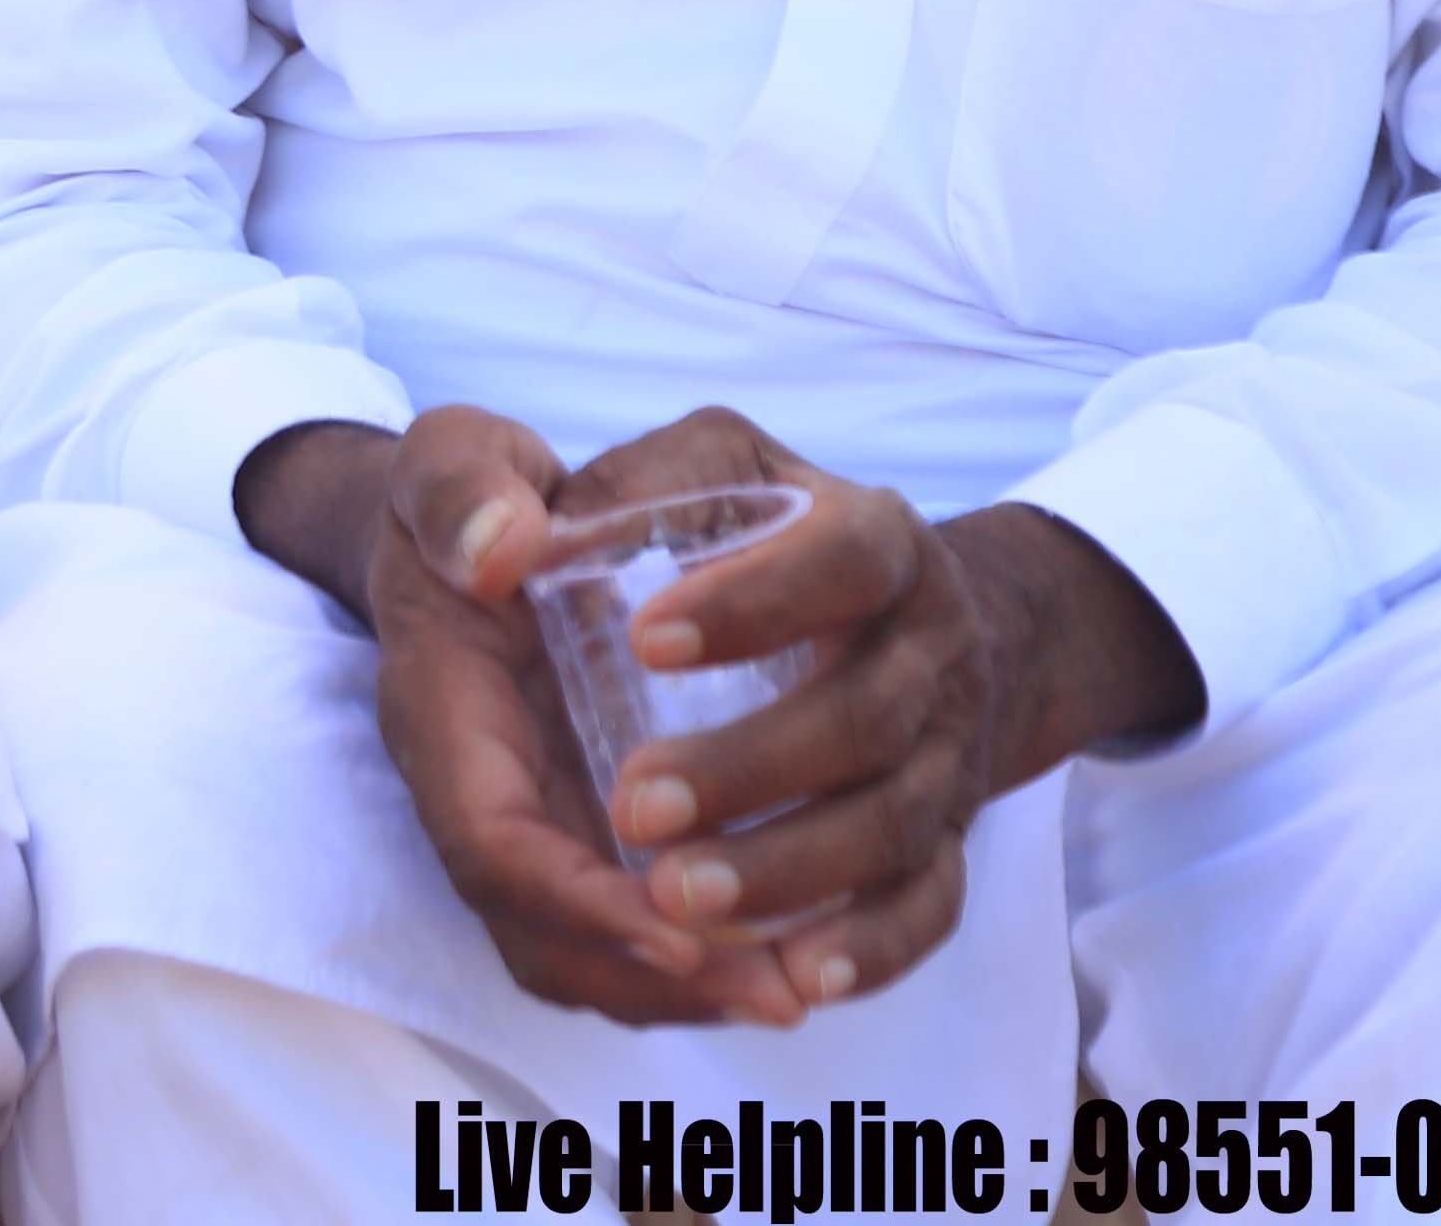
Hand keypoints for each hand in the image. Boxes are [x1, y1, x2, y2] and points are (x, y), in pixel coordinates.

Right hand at [250, 409, 809, 1028]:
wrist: (474, 533)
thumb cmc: (477, 497)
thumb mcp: (458, 456)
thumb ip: (465, 487)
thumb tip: (502, 553)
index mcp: (441, 710)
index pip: (490, 840)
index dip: (578, 898)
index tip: (676, 925)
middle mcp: (478, 788)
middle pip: (540, 933)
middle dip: (651, 977)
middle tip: (775, 990)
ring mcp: (530, 822)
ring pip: (586, 958)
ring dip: (688, 990)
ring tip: (798, 992)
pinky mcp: (583, 837)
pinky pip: (628, 939)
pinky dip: (700, 970)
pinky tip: (796, 961)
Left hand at [508, 407, 1199, 1017]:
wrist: (876, 609)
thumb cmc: (722, 529)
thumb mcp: (676, 462)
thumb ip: (552, 479)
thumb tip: (495, 549)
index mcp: (874, 535)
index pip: (842, 560)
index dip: (756, 603)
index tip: (644, 638)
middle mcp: (930, 644)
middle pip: (868, 718)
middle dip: (752, 769)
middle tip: (633, 806)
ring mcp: (944, 749)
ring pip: (893, 829)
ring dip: (787, 872)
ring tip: (677, 899)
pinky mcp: (939, 836)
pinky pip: (927, 907)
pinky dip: (869, 949)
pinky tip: (789, 977)